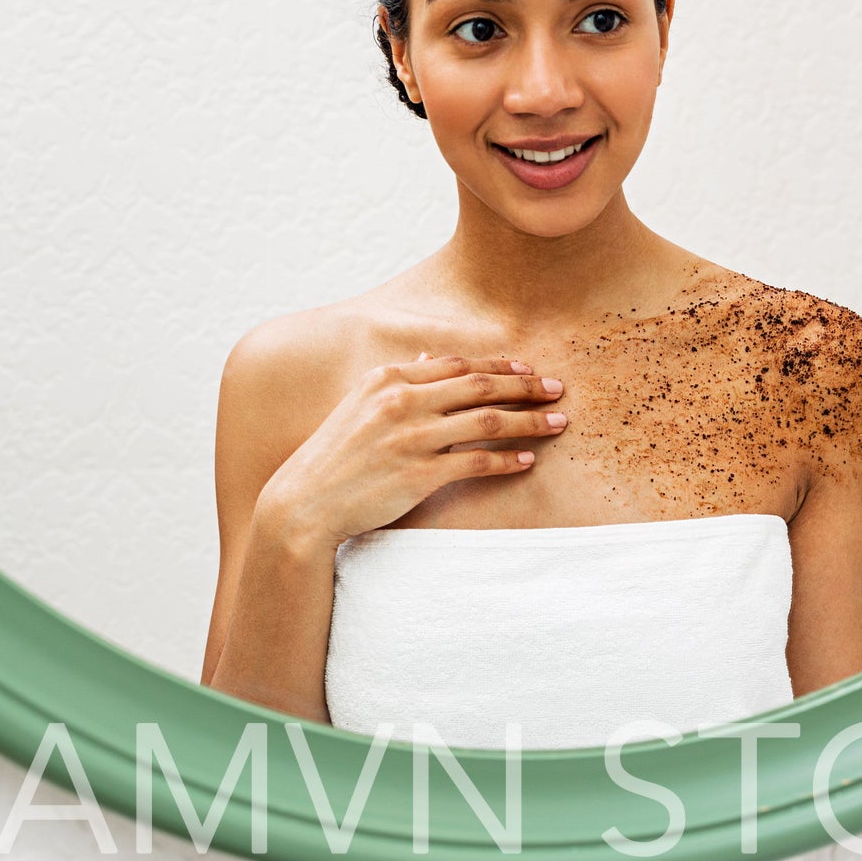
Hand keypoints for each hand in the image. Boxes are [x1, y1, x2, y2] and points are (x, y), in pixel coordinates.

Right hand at [259, 354, 566, 547]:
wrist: (304, 502)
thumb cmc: (333, 457)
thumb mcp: (360, 406)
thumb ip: (397, 382)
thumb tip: (426, 357)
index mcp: (388, 379)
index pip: (456, 364)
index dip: (497, 365)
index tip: (526, 370)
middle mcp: (402, 401)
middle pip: (479, 386)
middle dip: (525, 386)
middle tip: (557, 388)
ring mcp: (412, 438)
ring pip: (487, 421)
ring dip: (529, 420)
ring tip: (557, 421)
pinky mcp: (420, 474)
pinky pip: (477, 462)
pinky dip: (507, 459)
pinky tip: (528, 459)